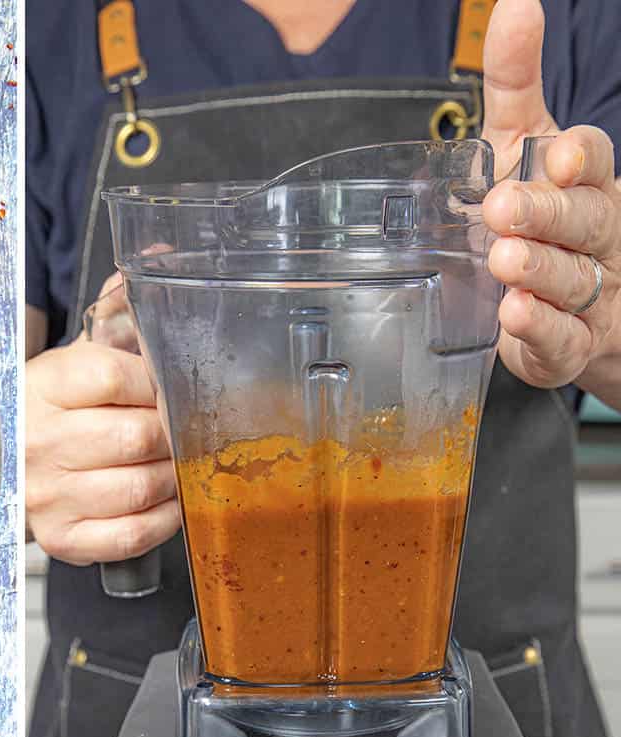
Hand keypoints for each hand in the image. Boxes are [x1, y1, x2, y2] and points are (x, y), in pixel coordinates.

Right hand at [25, 273, 179, 563]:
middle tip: (182, 429)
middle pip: (137, 435)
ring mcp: (49, 495)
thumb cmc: (52, 409)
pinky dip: (164, 519)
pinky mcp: (64, 539)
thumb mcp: (72, 356)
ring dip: (175, 475)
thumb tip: (161, 255)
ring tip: (176, 462)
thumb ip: (117, 310)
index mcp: (42, 386)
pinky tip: (166, 500)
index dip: (157, 383)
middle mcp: (38, 442)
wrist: (2, 462)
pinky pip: (132, 534)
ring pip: (142, 486)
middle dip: (173, 432)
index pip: (114, 376)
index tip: (167, 387)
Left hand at [481, 0, 619, 388]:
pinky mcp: (564, 342)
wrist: (550, 302)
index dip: (578, 157)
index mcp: (582, 185)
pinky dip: (541, 327)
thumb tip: (516, 5)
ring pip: (572, 277)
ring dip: (539, 268)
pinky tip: (516, 314)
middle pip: (583, 219)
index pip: (593, 162)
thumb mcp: (515, 145)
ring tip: (504, 260)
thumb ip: (514, 83)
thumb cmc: (531, 214)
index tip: (556, 153)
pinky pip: (560, 337)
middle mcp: (592, 235)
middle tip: (504, 208)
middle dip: (547, 213)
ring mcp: (586, 292)